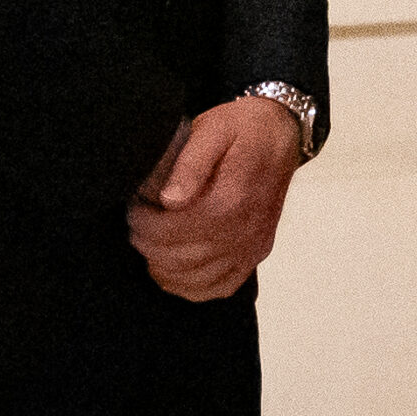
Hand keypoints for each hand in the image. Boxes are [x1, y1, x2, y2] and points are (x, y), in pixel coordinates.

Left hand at [125, 96, 301, 301]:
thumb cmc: (243, 128)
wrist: (282, 132)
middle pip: (183, 258)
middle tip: (136, 226)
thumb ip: (191, 162)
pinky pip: (222, 287)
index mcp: (232, 199)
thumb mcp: (214, 128)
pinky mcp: (257, 253)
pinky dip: (193, 287)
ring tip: (151, 245)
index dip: (146, 225)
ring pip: (198, 279)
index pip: (176, 230)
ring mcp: (253, 246)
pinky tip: (175, 271)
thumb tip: (170, 200)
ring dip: (165, 268)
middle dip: (149, 245)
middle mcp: (245, 230)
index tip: (134, 208)